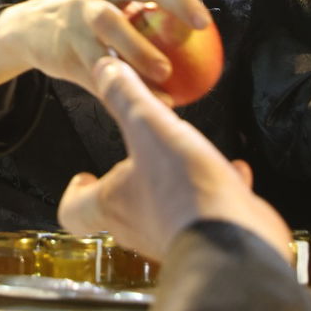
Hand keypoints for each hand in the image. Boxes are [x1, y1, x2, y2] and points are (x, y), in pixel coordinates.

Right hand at [0, 0, 210, 94]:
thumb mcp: (114, 7)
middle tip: (174, 67)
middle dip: (143, 44)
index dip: (180, 0)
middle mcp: (91, 0)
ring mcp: (73, 27)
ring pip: (101, 48)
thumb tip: (200, 50)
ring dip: (131, 65)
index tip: (205, 23)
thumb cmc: (91, 19)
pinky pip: (94, 75)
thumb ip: (148, 20)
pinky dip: (117, 91)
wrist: (33, 28)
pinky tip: (139, 107)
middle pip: (116, 17)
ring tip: (160, 85)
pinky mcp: (63, 54)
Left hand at [58, 57, 290, 261]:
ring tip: (187, 156)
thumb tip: (103, 67)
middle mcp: (138, 227)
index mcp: (113, 204)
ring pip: (165, 208)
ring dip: (174, 182)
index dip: (75, 192)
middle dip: (129, 179)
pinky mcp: (210, 237)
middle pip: (120, 208)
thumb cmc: (184, 189)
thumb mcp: (149, 127)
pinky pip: (208, 210)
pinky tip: (233, 172)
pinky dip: (216, 190)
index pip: (73, 211)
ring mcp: (174, 236)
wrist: (237, 242)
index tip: (84, 174)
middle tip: (139, 154)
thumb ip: (126, 96)